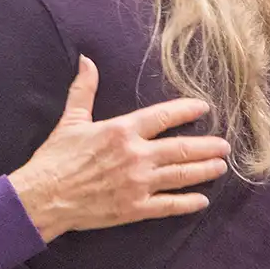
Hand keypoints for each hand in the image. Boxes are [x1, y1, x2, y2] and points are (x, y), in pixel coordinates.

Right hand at [9, 56, 229, 242]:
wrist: (45, 196)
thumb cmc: (56, 158)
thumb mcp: (71, 120)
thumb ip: (84, 90)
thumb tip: (87, 61)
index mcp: (121, 130)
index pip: (161, 116)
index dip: (185, 111)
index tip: (203, 108)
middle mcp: (136, 155)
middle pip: (181, 148)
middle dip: (207, 146)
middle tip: (224, 145)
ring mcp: (138, 183)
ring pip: (181, 175)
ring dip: (204, 170)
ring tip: (220, 167)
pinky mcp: (135, 208)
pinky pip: (169, 205)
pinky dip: (188, 203)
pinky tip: (201, 200)